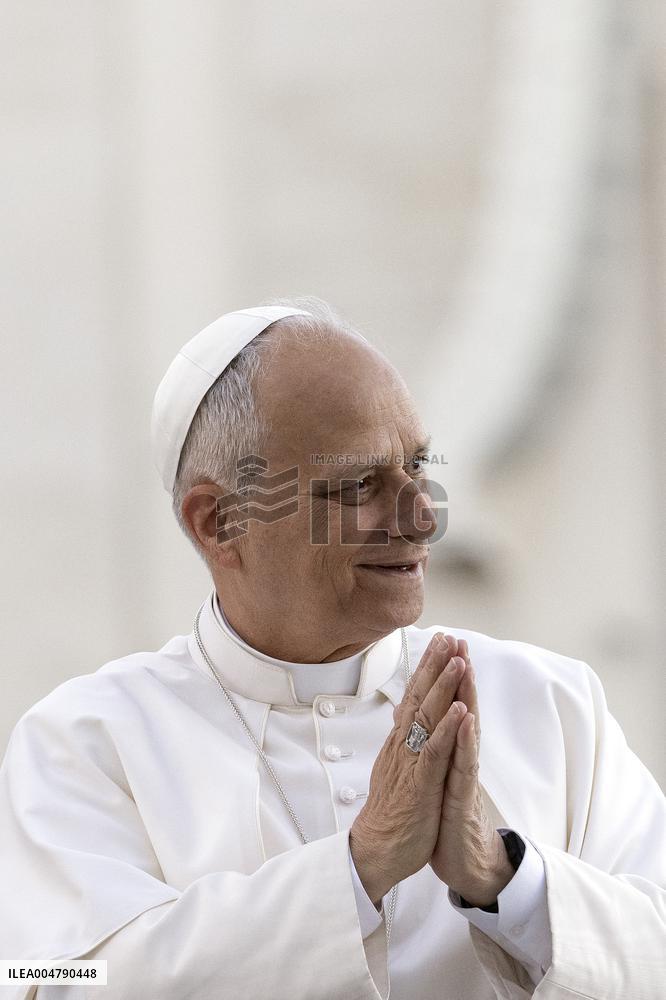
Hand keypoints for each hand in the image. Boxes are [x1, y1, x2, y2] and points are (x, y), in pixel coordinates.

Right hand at [349, 632, 468, 903]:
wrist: (376, 852)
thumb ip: (403, 742)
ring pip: (427, 717)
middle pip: (419, 697)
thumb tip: (404, 716)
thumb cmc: (390, 814)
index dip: (428, 669)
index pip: (414, 697)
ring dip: (443, 686)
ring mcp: (410, 763)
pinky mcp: (419, 784)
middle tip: (448, 636)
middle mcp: (402, 746)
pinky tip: (459, 710)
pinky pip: (434, 752)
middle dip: (435, 665)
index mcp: (400, 743)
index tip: (441, 643)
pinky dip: (447, 729)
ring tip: (458, 659)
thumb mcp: (397, 769)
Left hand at [429, 640, 514, 905]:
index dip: (445, 677)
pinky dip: (465, 741)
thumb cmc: (446, 820)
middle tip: (459, 641)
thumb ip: (434, 748)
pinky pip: (464, 767)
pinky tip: (468, 719)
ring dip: (466, 697)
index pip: (447, 708)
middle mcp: (458, 759)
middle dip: (459, 676)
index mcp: (447, 753)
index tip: (443, 644)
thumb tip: (423, 722)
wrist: (464, 863)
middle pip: (460, 710)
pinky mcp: (462, 800)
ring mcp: (462, 778)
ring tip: (466, 667)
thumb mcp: (435, 778)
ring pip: (466, 731)